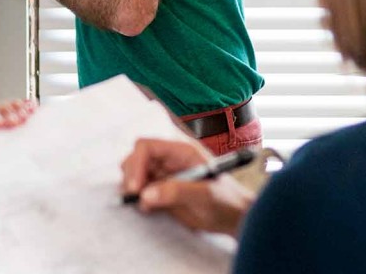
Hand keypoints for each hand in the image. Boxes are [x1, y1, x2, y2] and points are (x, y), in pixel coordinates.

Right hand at [120, 139, 254, 236]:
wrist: (235, 219)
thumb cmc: (226, 202)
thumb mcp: (205, 195)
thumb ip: (176, 191)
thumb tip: (145, 195)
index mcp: (181, 151)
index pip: (147, 146)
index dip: (136, 163)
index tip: (136, 186)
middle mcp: (169, 159)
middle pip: (136, 157)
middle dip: (131, 175)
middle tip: (134, 197)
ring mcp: (164, 174)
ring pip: (135, 173)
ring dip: (132, 187)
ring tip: (143, 205)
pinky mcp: (162, 190)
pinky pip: (141, 189)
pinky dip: (138, 198)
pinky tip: (147, 208)